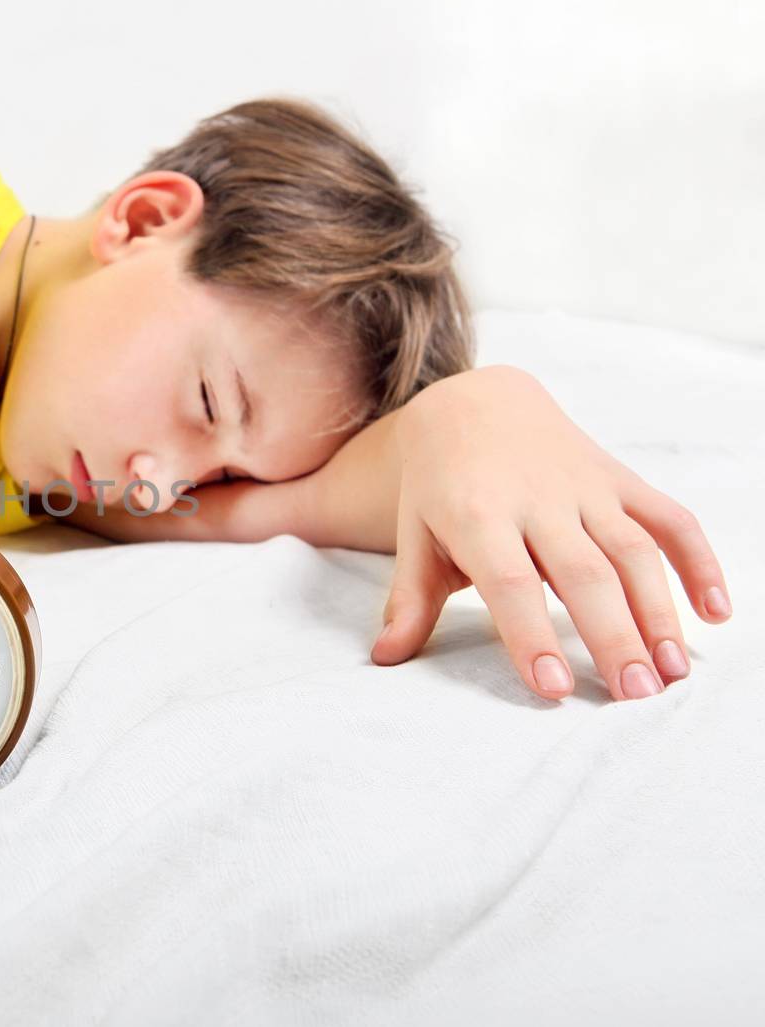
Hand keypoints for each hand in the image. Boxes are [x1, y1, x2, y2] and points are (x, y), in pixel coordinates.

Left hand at [373, 365, 732, 701]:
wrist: (473, 404)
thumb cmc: (439, 486)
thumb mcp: (414, 535)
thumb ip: (408, 600)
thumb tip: (384, 658)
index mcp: (477, 514)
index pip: (508, 581)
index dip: (531, 633)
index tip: (553, 688)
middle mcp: (536, 499)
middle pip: (582, 572)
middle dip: (611, 635)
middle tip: (633, 695)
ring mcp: (585, 487)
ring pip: (632, 550)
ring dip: (659, 611)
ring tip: (671, 672)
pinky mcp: (620, 479)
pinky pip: (668, 519)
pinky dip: (698, 561)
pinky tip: (715, 613)